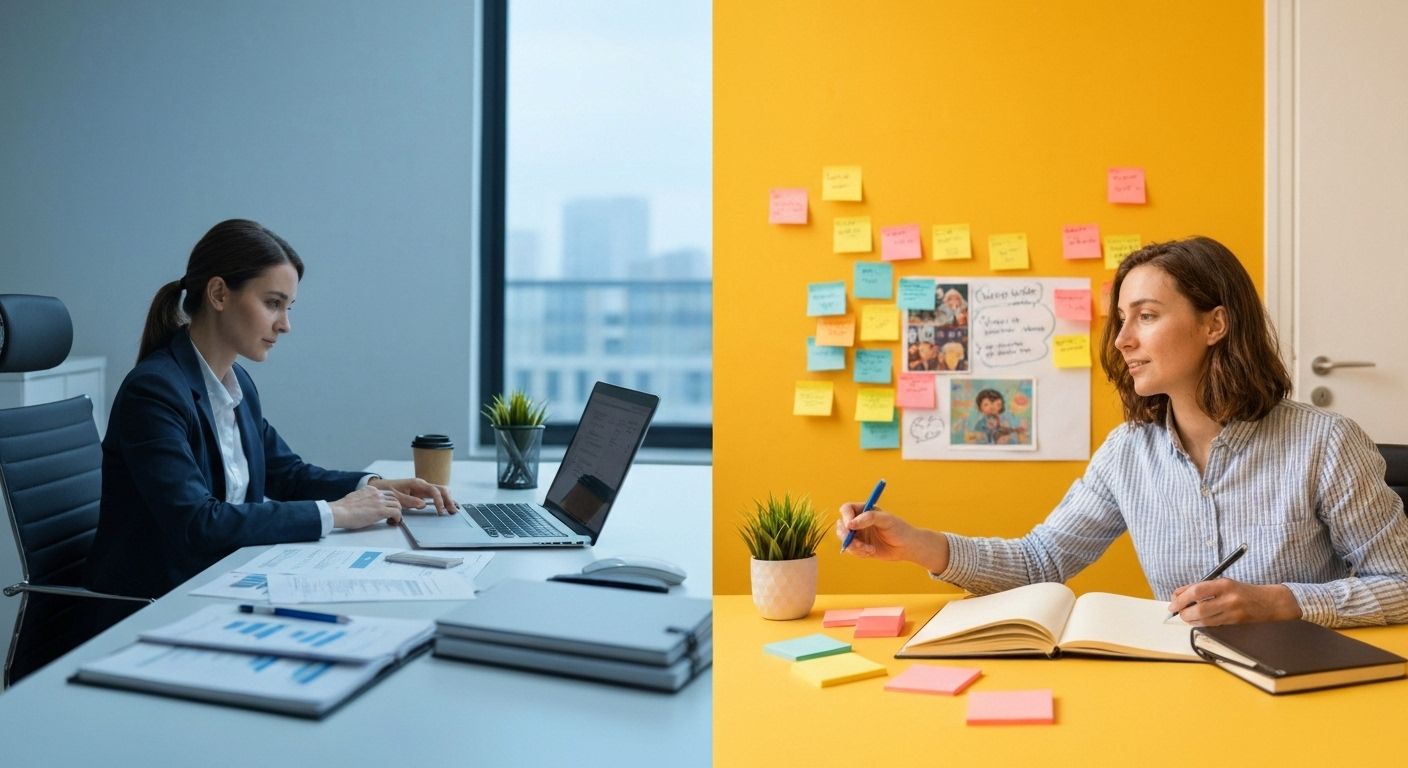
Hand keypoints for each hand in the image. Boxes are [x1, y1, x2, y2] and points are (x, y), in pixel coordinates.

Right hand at [329, 486, 404, 529]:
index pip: (385, 492)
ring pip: (397, 504)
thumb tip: (365, 506)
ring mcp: (379, 501)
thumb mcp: (355, 498)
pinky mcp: (381, 510)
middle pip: (393, 497)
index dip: (389, 501)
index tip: (388, 507)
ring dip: (397, 512)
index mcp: (369, 489)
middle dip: (395, 505)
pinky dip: (398, 517)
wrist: (339, 512)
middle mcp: (376, 493)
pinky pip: (396, 512)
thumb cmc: (343, 509)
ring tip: (393, 519)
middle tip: (393, 513)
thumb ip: (363, 499)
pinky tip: (394, 521)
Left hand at [367, 477, 458, 514]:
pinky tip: (448, 506)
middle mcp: (422, 485)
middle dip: (448, 500)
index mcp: (417, 484)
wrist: (380, 487)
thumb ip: (409, 501)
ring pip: (441, 492)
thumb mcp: (396, 497)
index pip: (434, 491)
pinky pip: (436, 495)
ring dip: (448, 500)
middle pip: (441, 490)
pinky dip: (443, 500)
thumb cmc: (386, 490)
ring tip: (453, 510)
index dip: (439, 501)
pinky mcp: (422, 493)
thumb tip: (423, 505)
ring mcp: (423, 489)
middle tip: (453, 511)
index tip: (440, 512)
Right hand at [834, 503, 949, 573]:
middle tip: (858, 543)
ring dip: (855, 547)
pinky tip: (871, 551)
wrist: (906, 546)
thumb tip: (850, 524)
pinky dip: (859, 553)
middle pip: (841, 526)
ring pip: (845, 540)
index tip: (850, 526)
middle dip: (847, 536)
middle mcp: (858, 522)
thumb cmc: (899, 529)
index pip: (846, 509)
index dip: (846, 517)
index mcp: (864, 510)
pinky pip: (851, 550)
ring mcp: (858, 535)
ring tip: (869, 549)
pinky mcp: (860, 547)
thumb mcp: (886, 520)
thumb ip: (869, 518)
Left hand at [1167, 579, 1302, 625]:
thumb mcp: (1223, 583)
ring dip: (1191, 620)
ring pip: (1203, 621)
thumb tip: (1177, 595)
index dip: (1180, 599)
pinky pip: (1212, 626)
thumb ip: (1200, 587)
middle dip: (1183, 613)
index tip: (1172, 604)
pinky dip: (1202, 624)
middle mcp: (1229, 599)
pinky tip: (1199, 620)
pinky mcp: (1235, 625)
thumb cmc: (1242, 591)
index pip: (1196, 591)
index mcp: (1224, 584)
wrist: (1269, 603)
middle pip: (1198, 610)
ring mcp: (1233, 614)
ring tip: (1187, 616)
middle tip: (1178, 613)